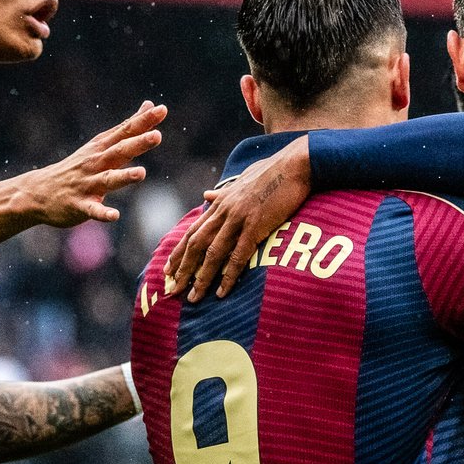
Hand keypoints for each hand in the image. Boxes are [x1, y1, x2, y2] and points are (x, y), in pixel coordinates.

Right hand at [17, 101, 164, 226]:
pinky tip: (114, 215)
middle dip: (138, 143)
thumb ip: (127, 128)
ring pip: (108, 179)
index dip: (143, 121)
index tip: (162, 109)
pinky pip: (93, 210)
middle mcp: (95, 163)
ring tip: (141, 173)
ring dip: (124, 176)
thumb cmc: (77, 167)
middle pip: (120, 151)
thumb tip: (149, 105)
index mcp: (102, 148)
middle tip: (157, 135)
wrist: (38, 192)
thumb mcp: (101, 144)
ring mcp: (87, 184)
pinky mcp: (80, 205)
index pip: (125, 131)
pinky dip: (103, 213)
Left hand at [168, 137, 312, 300]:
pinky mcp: (255, 226)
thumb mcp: (242, 180)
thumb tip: (206, 196)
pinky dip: (228, 275)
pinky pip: (238, 256)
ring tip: (193, 298)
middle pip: (196, 245)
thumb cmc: (273, 172)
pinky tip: (222, 291)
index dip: (179, 252)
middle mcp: (224, 211)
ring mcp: (238, 219)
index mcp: (221, 203)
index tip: (168, 269)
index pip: (193, 231)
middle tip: (172, 290)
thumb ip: (223, 193)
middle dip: (182, 269)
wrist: (294, 165)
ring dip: (201, 278)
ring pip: (213, 254)